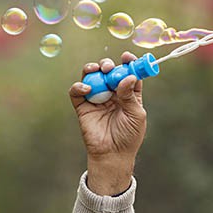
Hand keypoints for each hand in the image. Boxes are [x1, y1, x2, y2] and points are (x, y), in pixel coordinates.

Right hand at [68, 52, 145, 193]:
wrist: (113, 155)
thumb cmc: (129, 136)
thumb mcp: (136, 115)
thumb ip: (131, 95)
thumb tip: (128, 76)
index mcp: (128, 94)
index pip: (128, 73)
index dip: (128, 63)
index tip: (127, 57)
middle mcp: (112, 94)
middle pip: (108, 72)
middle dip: (108, 65)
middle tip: (109, 67)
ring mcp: (97, 99)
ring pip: (91, 77)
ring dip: (92, 69)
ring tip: (97, 70)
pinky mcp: (83, 107)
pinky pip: (77, 92)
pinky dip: (79, 86)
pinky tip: (86, 88)